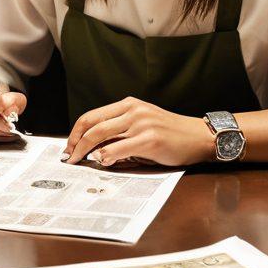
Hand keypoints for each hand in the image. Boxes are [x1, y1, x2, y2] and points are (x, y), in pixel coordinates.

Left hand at [62, 97, 215, 167]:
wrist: (199, 137)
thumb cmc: (171, 134)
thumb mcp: (142, 125)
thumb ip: (120, 132)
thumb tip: (93, 149)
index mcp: (128, 104)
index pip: (91, 116)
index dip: (75, 132)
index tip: (69, 146)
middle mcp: (133, 110)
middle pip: (92, 125)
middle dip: (75, 143)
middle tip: (68, 158)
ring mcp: (141, 123)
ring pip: (100, 136)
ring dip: (85, 151)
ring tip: (79, 162)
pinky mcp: (150, 139)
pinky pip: (118, 149)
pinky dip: (105, 157)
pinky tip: (102, 162)